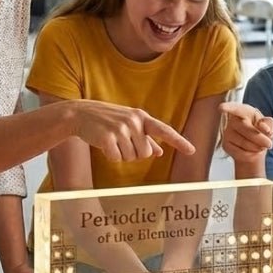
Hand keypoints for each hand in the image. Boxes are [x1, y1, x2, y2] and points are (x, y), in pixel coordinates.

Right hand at [71, 100, 194, 161]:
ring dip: (121, 154)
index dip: (179, 142)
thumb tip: (160, 151)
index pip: (164, 130)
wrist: (81, 113)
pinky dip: (110, 156)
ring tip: (112, 140)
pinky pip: (116, 158)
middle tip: (121, 142)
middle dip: (135, 153)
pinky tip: (104, 144)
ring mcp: (120, 129)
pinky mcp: (107, 138)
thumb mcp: (129, 124)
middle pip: (146, 153)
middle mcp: (133, 121)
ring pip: (131, 158)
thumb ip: (145, 138)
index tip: (192, 151)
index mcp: (142, 117)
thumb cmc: (107, 120)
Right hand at [219, 102, 272, 167]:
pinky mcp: (225, 144)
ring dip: (256, 147)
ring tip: (260, 147)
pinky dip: (249, 155)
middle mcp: (233, 120)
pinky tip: (251, 151)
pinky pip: (239, 152)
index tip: (221, 108)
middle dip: (260, 138)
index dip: (228, 107)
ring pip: (243, 142)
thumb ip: (269, 124)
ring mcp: (227, 132)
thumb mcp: (270, 126)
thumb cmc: (262, 132)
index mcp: (245, 111)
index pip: (236, 108)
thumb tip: (264, 128)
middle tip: (269, 144)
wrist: (255, 148)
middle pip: (245, 128)